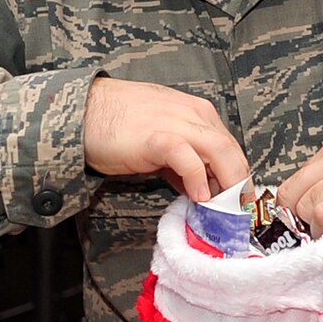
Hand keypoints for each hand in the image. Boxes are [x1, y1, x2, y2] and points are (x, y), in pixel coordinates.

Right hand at [83, 78, 249, 200]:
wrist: (82, 112)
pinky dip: (198, 177)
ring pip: (220, 150)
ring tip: (226, 206)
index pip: (230, 145)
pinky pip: (187, 156)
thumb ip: (183, 162)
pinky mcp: (155, 137)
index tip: (238, 199)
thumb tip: (200, 188)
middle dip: (240, 182)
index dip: (238, 174)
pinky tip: (198, 196)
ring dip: (228, 182)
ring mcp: (175, 123)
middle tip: (238, 209)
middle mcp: (192, 114)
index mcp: (196, 113)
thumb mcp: (161, 140)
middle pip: (232, 149)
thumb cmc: (117, 125)